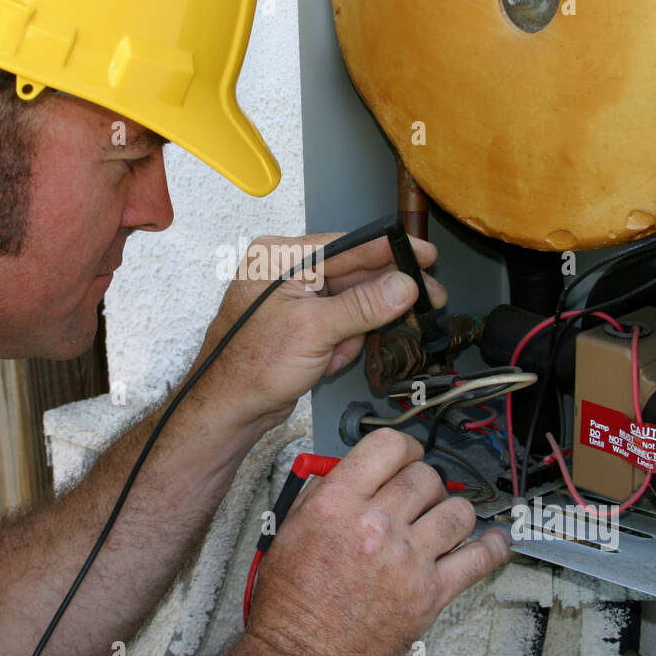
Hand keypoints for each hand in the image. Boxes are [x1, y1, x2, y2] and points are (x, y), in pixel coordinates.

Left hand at [192, 231, 446, 429]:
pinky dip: (340, 346)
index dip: (389, 250)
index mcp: (279, 257)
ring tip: (332, 354)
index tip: (423, 254)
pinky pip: (340, 325)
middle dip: (380, 300)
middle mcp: (284, 271)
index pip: (347, 244)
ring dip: (352, 334)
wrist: (229, 410)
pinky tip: (323, 363)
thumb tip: (402, 286)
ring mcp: (292, 299)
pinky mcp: (300, 324)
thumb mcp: (315, 330)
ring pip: (351, 305)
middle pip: (353, 274)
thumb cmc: (250, 367)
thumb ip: (363, 305)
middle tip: (425, 299)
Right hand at [245, 428, 511, 655]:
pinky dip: (493, 545)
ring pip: (457, 510)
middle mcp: (376, 526)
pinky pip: (480, 558)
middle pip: (425, 476)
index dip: (405, 446)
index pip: (389, 447)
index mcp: (337, 504)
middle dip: (424, 482)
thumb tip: (353, 471)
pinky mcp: (431, 593)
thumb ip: (324, 492)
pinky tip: (492, 539)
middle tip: (419, 494)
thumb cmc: (291, 603)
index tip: (409, 455)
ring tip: (443, 519)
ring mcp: (407, 559)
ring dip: (452, 510)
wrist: (301, 655)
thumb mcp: (291, 529)